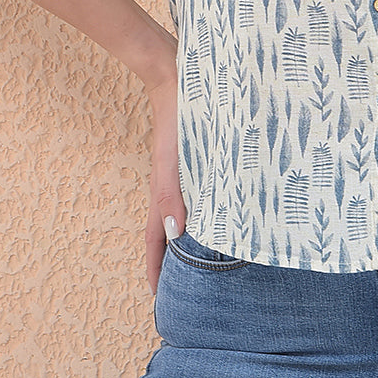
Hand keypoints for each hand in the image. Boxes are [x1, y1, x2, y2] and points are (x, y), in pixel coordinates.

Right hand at [145, 78, 185, 292]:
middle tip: (187, 291)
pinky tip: (221, 217)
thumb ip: (173, 196)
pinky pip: (199, 198)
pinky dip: (205, 215)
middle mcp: (172, 190)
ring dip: (191, 242)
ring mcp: (183, 178)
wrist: (180, 79)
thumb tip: (176, 236)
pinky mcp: (196, 164)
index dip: (156, 270)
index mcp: (164, 194)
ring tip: (205, 264)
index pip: (157, 241)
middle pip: (170, 235)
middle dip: (174, 263)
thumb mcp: (176, 161)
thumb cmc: (179, 118)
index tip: (159, 298)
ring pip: (186, 217)